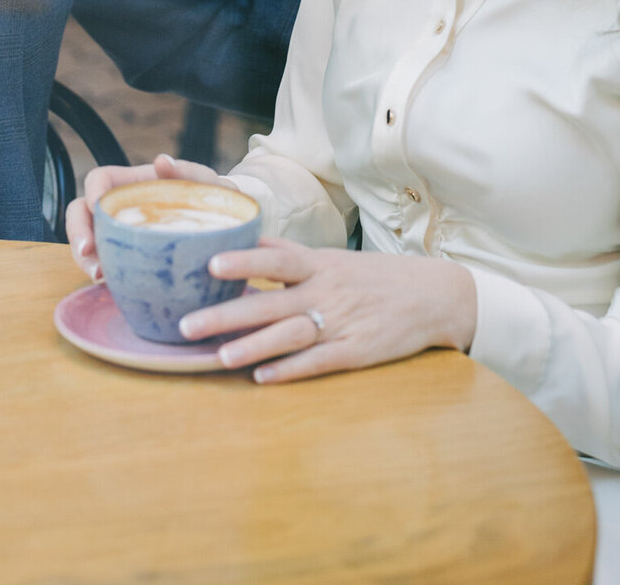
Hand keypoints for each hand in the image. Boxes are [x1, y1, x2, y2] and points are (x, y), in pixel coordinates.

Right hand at [65, 153, 221, 279]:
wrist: (223, 229)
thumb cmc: (210, 200)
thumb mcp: (205, 182)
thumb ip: (188, 170)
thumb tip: (161, 161)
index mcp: (132, 183)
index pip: (98, 179)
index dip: (92, 190)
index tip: (98, 206)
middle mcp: (118, 208)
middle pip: (79, 212)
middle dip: (77, 231)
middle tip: (88, 251)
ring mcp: (117, 235)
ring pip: (84, 242)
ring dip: (83, 259)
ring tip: (99, 276)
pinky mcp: (123, 258)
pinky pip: (100, 265)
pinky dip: (99, 275)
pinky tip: (110, 285)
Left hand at [178, 239, 476, 383]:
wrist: (432, 296)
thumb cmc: (374, 276)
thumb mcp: (333, 258)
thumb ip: (290, 254)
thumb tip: (250, 241)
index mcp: (320, 265)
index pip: (275, 259)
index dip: (243, 261)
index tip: (209, 263)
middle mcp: (326, 292)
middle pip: (271, 302)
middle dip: (227, 314)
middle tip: (187, 324)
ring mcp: (340, 324)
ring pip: (290, 336)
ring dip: (253, 347)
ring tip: (219, 357)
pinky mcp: (356, 353)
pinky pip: (317, 363)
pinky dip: (290, 371)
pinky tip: (262, 379)